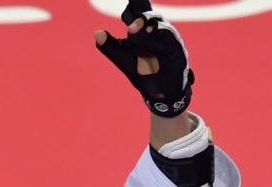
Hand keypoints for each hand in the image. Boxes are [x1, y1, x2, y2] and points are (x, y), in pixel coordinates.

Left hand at [94, 0, 193, 117]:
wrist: (157, 92)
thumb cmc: (141, 74)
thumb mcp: (122, 59)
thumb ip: (109, 47)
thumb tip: (97, 33)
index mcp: (139, 32)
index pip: (136, 14)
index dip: (134, 4)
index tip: (129, 2)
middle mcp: (153, 32)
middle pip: (147, 15)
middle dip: (138, 16)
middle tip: (129, 27)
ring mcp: (165, 37)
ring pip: (158, 20)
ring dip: (146, 22)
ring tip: (133, 29)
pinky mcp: (175, 45)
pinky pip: (168, 33)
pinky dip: (159, 29)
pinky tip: (149, 30)